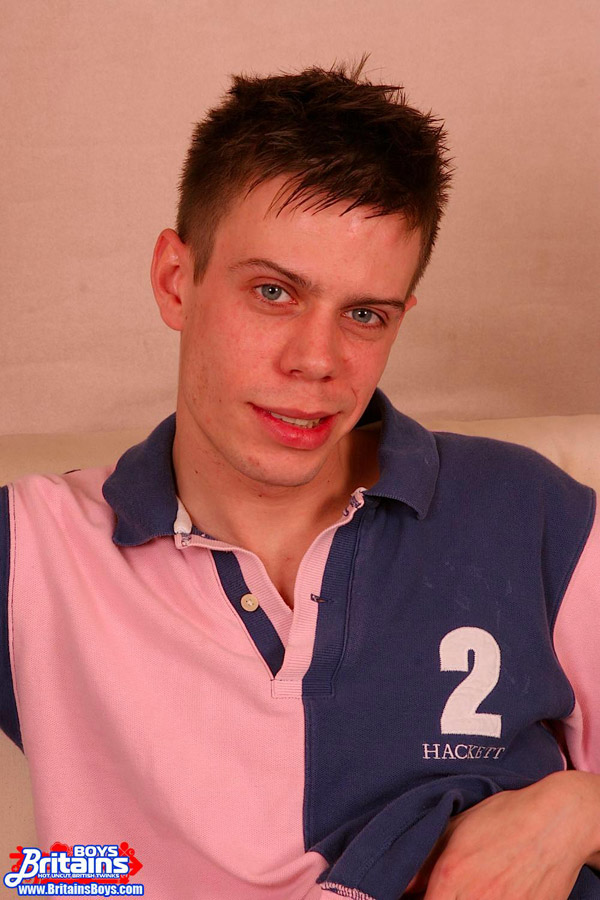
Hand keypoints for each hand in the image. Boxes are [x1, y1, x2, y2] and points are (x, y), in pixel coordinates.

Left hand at [404, 771, 599, 898]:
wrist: (558, 821)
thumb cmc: (506, 818)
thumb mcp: (458, 826)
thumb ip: (425, 856)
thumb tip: (401, 882)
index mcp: (452, 873)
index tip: (420, 897)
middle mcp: (475, 897)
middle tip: (446, 892)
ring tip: (472, 889)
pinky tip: (497, 893)